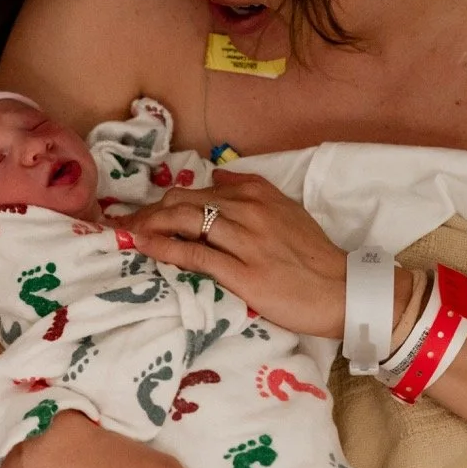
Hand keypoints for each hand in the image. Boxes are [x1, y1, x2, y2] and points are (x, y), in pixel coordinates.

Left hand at [121, 169, 348, 338]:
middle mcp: (250, 211)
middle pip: (184, 203)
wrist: (343, 290)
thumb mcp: (287, 210)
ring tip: (126, 234)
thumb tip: (217, 177)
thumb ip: (251, 189)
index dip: (163, 202)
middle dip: (148, 212)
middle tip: (123, 225)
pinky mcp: (245, 273)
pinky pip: (197, 255)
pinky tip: (146, 247)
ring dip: (150, 226)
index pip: (197, 191)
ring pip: (187, 223)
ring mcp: (246, 242)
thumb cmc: (313, 256)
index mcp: (257, 195)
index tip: (140, 213)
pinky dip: (166, 248)